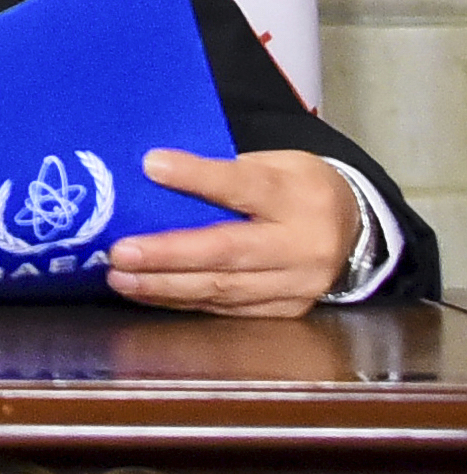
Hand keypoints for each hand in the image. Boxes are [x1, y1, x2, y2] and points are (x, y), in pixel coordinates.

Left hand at [107, 147, 362, 317]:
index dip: (197, 177)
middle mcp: (303, 246)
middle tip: (120, 252)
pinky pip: (228, 309)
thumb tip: (152, 172)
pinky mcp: (288, 311)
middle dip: (169, 254)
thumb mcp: (273, 163)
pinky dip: (183, 300)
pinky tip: (148, 293)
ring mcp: (298, 285)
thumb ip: (223, 170)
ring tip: (120, 278)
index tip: (150, 166)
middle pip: (229, 252)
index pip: (244, 185)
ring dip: (166, 286)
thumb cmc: (295, 186)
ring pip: (224, 289)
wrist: (353, 227)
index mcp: (298, 197)